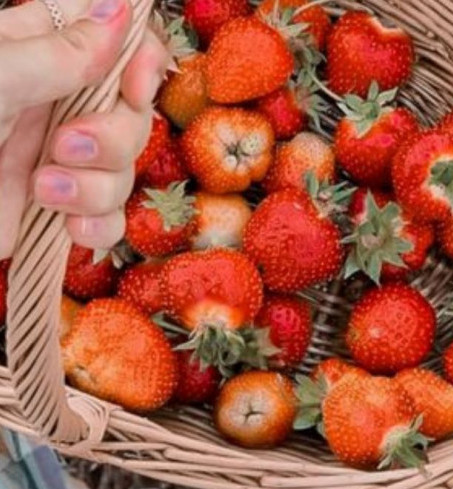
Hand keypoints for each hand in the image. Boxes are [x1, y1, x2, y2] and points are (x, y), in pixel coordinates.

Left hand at [0, 0, 167, 259]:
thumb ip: (60, 51)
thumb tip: (120, 10)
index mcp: (37, 56)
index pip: (116, 42)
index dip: (141, 59)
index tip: (136, 85)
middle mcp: (56, 105)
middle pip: (132, 113)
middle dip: (113, 137)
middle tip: (65, 146)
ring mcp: (58, 160)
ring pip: (125, 168)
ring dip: (97, 186)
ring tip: (43, 190)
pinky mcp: (55, 210)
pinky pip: (109, 216)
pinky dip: (100, 225)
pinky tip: (71, 228)